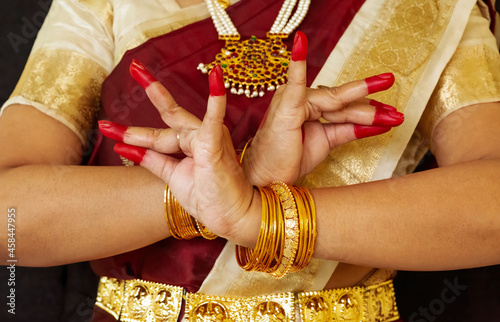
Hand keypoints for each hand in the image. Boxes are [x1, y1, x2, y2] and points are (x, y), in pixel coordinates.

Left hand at [99, 61, 257, 241]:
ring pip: (175, 124)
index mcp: (190, 146)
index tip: (106, 127)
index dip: (132, 133)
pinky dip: (215, 99)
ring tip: (135, 79)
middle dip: (152, 91)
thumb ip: (151, 160)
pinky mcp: (216, 144)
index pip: (157, 136)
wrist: (230, 218)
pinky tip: (216, 76)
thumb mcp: (172, 177)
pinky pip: (212, 120)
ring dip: (155, 106)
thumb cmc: (208, 198)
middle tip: (133, 66)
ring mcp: (209, 138)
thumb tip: (123, 146)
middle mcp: (199, 137)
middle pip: (169, 116)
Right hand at [243, 32, 403, 185]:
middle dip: (371, 110)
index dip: (368, 111)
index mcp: (312, 107)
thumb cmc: (289, 158)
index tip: (391, 116)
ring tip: (388, 114)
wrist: (268, 178)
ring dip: (362, 109)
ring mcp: (294, 100)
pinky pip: (295, 83)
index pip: (344, 105)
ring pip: (335, 101)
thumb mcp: (327, 143)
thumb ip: (348, 130)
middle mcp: (304, 100)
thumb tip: (376, 125)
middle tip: (397, 116)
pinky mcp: (285, 104)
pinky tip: (300, 43)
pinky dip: (296, 64)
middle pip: (343, 103)